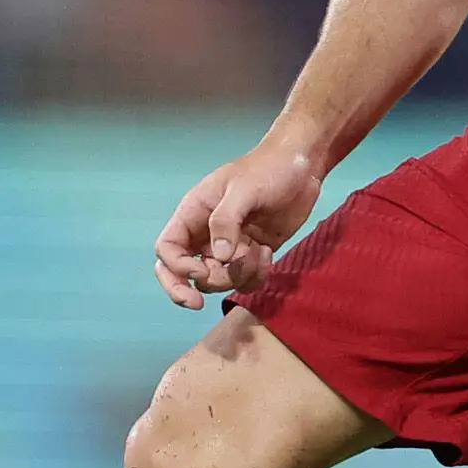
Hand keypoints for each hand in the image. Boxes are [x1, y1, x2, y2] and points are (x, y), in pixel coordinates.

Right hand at [153, 139, 326, 308]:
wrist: (301, 167)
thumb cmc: (268, 169)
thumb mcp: (244, 189)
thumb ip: (226, 221)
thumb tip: (218, 258)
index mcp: (194, 214)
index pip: (167, 249)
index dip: (176, 268)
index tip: (200, 272)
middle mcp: (206, 234)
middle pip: (182, 274)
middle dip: (193, 288)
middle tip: (203, 301)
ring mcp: (228, 247)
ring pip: (217, 281)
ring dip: (237, 276)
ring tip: (258, 252)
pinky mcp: (251, 255)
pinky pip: (244, 281)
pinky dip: (256, 276)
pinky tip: (268, 253)